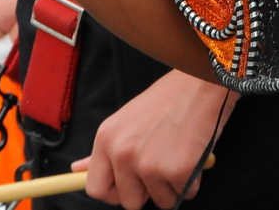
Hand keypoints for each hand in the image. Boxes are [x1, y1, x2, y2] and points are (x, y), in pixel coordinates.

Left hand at [72, 71, 233, 208]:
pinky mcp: (178, 171)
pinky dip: (193, 180)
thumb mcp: (128, 119)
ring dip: (173, 186)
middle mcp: (123, 154)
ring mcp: (150, 165)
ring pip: (160, 202)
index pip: (96, 189)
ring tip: (179, 154)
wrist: (201, 81)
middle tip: (162, 165)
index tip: (129, 187)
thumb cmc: (168, 98)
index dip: (114, 193)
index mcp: (107, 139)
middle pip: (129, 202)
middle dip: (147, 192)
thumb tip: (77, 170)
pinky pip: (185, 194)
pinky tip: (194, 154)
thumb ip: (106, 149)